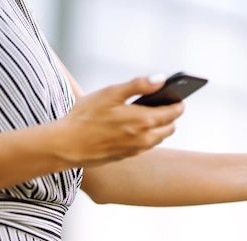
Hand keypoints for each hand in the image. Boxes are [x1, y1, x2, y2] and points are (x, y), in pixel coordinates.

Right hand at [53, 75, 184, 166]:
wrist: (68, 145)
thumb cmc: (86, 116)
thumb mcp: (111, 93)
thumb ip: (138, 85)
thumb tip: (161, 79)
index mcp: (144, 120)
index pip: (173, 113)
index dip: (178, 103)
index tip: (179, 97)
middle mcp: (145, 138)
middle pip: (170, 127)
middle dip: (171, 115)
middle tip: (164, 104)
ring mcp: (137, 150)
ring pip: (159, 138)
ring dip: (160, 127)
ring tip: (151, 114)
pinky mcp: (128, 156)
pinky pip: (146, 146)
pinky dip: (147, 136)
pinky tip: (135, 127)